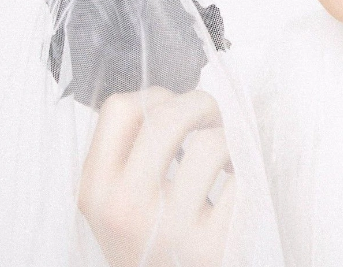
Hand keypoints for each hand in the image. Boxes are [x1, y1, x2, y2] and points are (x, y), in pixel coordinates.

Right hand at [77, 86, 235, 266]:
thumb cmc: (145, 240)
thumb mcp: (114, 200)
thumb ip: (128, 153)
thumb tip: (173, 97)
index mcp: (96, 188)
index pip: (119, 108)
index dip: (155, 96)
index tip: (174, 109)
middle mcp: (126, 207)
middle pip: (168, 116)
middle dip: (201, 104)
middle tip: (212, 117)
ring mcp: (169, 228)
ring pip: (211, 144)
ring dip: (229, 141)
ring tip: (226, 157)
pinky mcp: (211, 246)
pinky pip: (242, 181)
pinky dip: (246, 175)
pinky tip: (237, 186)